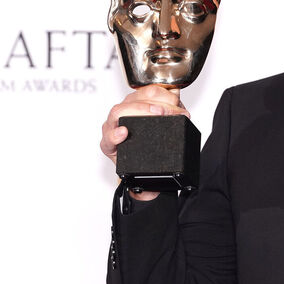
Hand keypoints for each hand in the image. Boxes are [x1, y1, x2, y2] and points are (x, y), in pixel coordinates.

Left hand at [100, 86, 189, 200]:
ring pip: (136, 97)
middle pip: (122, 110)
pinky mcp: (141, 99)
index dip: (114, 134)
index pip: (108, 136)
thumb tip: (147, 192)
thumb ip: (143, 188)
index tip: (124, 134)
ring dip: (158, 100)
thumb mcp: (139, 178)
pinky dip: (164, 94)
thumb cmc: (139, 164)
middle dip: (144, 110)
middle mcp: (115, 124)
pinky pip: (149, 91)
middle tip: (163, 114)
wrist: (143, 154)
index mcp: (111, 144)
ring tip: (176, 109)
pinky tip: (175, 100)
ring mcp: (127, 109)